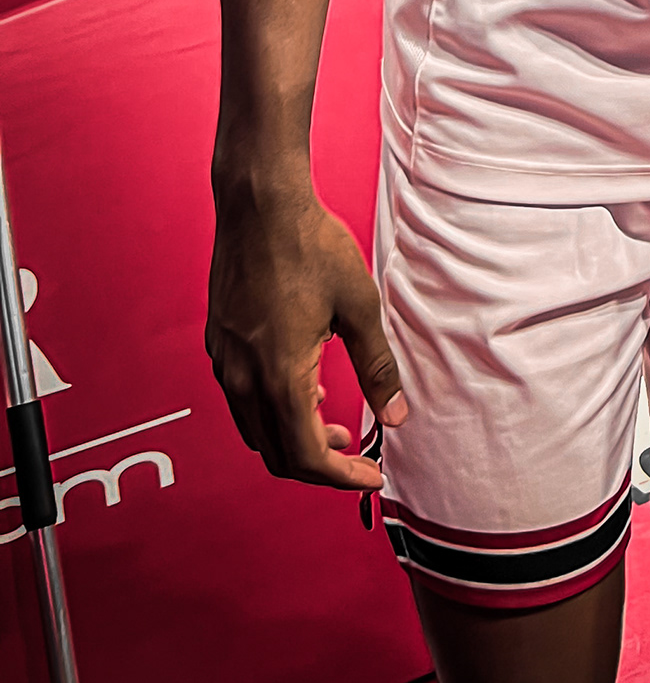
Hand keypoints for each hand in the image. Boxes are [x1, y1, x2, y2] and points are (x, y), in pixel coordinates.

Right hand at [206, 182, 405, 490]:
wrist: (259, 205)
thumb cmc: (311, 247)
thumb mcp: (359, 305)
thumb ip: (377, 366)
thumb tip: (396, 416)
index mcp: (280, 377)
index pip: (306, 457)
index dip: (341, 477)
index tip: (372, 477)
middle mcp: (244, 380)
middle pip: (276, 454)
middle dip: (319, 463)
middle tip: (355, 452)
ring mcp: (226, 364)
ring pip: (255, 431)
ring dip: (293, 439)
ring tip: (332, 420)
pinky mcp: (219, 346)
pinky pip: (242, 401)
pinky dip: (273, 412)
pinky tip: (303, 386)